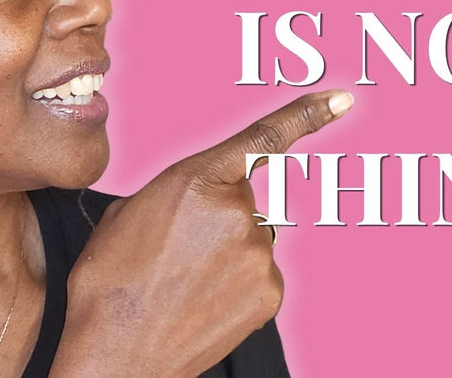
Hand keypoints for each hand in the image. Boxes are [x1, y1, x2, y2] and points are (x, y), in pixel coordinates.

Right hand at [52, 90, 354, 375]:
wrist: (114, 351)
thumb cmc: (110, 282)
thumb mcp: (130, 211)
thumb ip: (180, 190)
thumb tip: (204, 202)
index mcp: (198, 180)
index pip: (262, 139)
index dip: (307, 116)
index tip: (341, 99)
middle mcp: (239, 212)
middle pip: (244, 204)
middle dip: (218, 220)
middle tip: (178, 253)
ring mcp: (260, 255)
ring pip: (252, 241)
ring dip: (227, 255)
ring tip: (184, 283)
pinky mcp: (271, 293)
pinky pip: (260, 275)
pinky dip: (237, 285)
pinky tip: (204, 301)